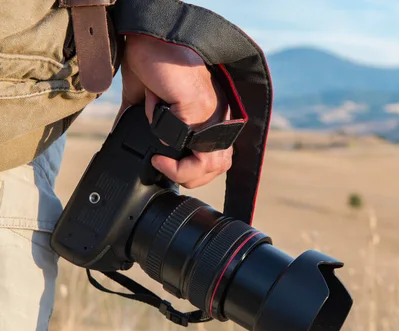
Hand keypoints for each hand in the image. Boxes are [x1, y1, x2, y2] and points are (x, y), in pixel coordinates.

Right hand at [116, 34, 231, 188]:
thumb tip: (130, 144)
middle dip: (188, 176)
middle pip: (218, 166)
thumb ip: (148, 126)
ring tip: (160, 160)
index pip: (219, 159)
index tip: (170, 169)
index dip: (197, 173)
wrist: (149, 38)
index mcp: (212, 118)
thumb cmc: (154, 64)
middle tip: (163, 167)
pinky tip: (153, 110)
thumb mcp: (151, 103)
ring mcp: (211, 111)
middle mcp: (218, 116)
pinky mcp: (197, 104)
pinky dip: (160, 128)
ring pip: (208, 161)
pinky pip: (180, 136)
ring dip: (179, 168)